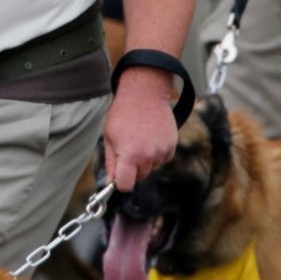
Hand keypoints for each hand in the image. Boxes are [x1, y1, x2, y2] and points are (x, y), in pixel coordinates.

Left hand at [102, 68, 177, 191]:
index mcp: (129, 155)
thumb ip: (110, 162)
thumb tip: (111, 181)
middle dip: (133, 169)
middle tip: (128, 150)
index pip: (126, 185)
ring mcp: (162, 151)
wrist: (145, 94)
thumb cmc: (123, 113)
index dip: (120, 182)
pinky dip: (157, 153)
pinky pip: (163, 159)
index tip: (119, 175)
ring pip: (152, 167)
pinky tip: (150, 138)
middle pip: (140, 177)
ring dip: (146, 160)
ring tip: (140, 140)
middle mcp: (148, 156)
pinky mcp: (172, 145)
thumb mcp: (109, 137)